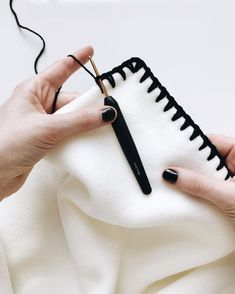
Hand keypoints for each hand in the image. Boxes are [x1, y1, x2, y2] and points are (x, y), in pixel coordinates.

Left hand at [0, 46, 115, 199]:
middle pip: (71, 99)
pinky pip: (68, 133)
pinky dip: (78, 137)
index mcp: (33, 91)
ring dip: (83, 124)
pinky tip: (84, 142)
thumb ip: (78, 120)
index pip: (60, 69)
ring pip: (71, 118)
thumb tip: (103, 112)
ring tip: (95, 129)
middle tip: (104, 112)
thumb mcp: (47, 128)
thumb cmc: (4, 144)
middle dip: (86, 106)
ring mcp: (43, 123)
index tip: (90, 51)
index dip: (76, 59)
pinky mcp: (46, 139)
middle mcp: (38, 105)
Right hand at [162, 134, 234, 221]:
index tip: (170, 154)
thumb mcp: (228, 196)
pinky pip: (206, 185)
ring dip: (191, 178)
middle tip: (168, 169)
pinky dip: (196, 188)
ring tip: (173, 181)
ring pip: (204, 172)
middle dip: (187, 164)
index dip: (190, 146)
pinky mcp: (226, 190)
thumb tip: (173, 174)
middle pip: (204, 157)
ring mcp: (230, 177)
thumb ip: (200, 185)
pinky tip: (184, 192)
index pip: (210, 142)